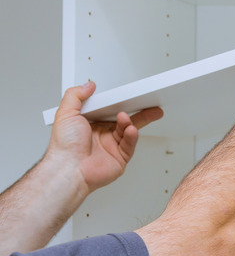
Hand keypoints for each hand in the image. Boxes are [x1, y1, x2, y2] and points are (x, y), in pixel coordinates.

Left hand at [47, 81, 163, 192]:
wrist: (69, 169)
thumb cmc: (64, 147)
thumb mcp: (65, 113)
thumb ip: (75, 96)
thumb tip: (88, 86)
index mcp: (90, 124)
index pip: (110, 110)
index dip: (119, 103)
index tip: (129, 96)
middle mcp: (102, 135)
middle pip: (125, 120)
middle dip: (139, 112)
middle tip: (150, 104)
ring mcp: (111, 147)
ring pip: (129, 131)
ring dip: (130, 123)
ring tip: (126, 118)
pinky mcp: (120, 158)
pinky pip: (130, 144)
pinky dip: (132, 137)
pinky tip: (131, 130)